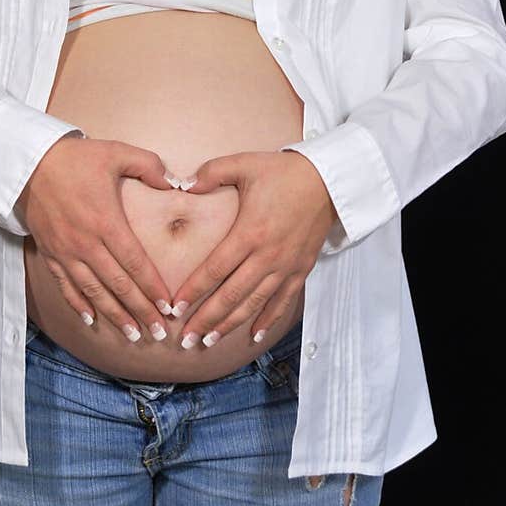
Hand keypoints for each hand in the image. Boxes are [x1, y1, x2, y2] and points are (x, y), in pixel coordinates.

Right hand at [14, 134, 178, 342]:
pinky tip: (91, 320)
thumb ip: (149, 166)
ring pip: (93, 292)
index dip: (152, 287)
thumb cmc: (75, 158)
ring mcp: (66, 252)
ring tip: (132, 334)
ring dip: (114, 315)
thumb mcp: (116, 152)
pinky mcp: (50, 253)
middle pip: (118, 285)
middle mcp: (86, 243)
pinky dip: (79, 304)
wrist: (28, 163)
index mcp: (106, 222)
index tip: (168, 306)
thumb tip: (175, 182)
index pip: (135, 263)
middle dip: (140, 311)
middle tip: (159, 332)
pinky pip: (66, 285)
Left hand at [167, 151, 338, 347]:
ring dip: (230, 325)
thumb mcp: (245, 163)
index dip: (194, 291)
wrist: (329, 180)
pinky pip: (282, 301)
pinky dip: (267, 320)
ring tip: (209, 342)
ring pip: (254, 303)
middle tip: (186, 339)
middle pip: (231, 295)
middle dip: (206, 320)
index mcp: (250, 232)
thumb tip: (184, 185)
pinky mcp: (300, 269)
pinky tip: (253, 335)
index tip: (175, 308)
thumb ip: (211, 173)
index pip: (215, 269)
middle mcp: (267, 255)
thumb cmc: (284, 171)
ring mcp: (286, 266)